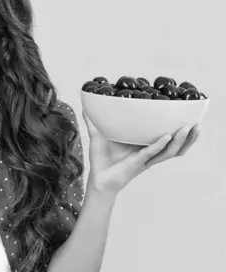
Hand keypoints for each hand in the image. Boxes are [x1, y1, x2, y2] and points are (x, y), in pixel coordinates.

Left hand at [82, 113, 201, 195]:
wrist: (96, 178)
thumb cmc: (101, 160)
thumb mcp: (98, 136)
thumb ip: (94, 121)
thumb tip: (87, 106)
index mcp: (144, 147)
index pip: (168, 139)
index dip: (180, 132)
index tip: (188, 119)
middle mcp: (148, 154)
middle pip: (176, 147)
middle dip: (189, 138)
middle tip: (198, 124)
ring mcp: (145, 159)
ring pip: (169, 152)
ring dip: (181, 141)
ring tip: (188, 128)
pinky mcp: (137, 163)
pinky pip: (152, 153)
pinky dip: (160, 145)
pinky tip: (167, 137)